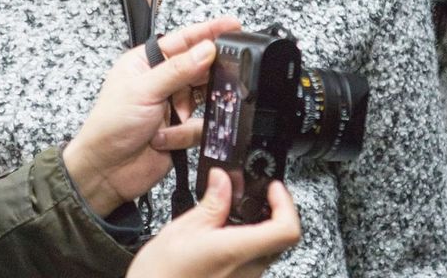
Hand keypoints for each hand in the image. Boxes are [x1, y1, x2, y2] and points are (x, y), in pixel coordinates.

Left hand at [62, 17, 239, 216]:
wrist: (106, 172)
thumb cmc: (110, 125)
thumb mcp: (143, 90)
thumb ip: (177, 70)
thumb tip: (206, 49)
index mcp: (147, 61)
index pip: (184, 40)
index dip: (208, 32)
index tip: (233, 25)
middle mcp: (163, 80)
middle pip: (200, 68)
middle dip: (207, 77)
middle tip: (222, 78)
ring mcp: (173, 105)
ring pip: (204, 98)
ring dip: (190, 111)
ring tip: (176, 117)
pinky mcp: (182, 129)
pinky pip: (200, 126)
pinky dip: (184, 133)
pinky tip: (165, 138)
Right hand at [127, 168, 300, 277]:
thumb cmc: (160, 276)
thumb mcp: (181, 230)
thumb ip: (211, 204)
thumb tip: (223, 179)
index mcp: (237, 251)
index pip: (286, 230)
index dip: (285, 203)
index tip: (272, 186)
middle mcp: (248, 271)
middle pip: (279, 238)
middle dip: (270, 209)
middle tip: (253, 191)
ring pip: (266, 248)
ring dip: (255, 225)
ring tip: (230, 209)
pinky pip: (251, 260)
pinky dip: (244, 240)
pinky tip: (221, 231)